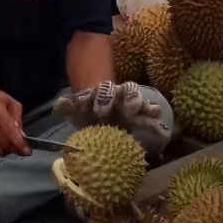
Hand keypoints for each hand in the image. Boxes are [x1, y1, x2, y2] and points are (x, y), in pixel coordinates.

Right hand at [0, 79, 29, 156]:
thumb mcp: (9, 101)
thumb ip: (17, 117)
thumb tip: (22, 136)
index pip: (9, 131)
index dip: (19, 143)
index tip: (27, 151)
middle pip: (3, 144)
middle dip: (15, 149)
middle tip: (21, 148)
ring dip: (5, 150)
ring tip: (10, 144)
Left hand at [54, 81, 170, 156]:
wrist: (96, 116)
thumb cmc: (86, 110)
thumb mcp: (76, 107)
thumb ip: (69, 106)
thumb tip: (60, 106)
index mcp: (104, 93)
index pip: (107, 90)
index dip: (105, 96)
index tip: (102, 108)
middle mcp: (119, 98)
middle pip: (129, 93)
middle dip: (130, 100)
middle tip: (131, 109)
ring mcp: (131, 109)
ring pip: (141, 104)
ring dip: (146, 109)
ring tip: (154, 113)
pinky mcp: (138, 122)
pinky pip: (148, 122)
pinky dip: (155, 126)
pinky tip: (162, 132)